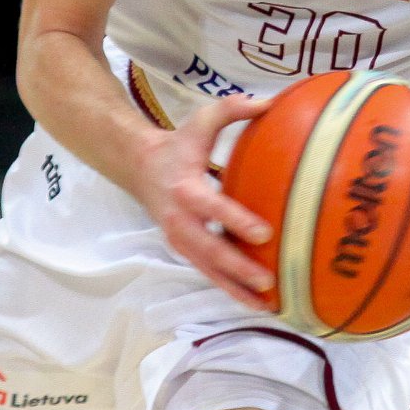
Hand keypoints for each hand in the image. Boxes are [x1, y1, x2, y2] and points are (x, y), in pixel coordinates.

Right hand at [133, 95, 274, 307]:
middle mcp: (180, 220)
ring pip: (208, 270)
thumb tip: (270, 103)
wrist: (139, 168)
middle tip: (267, 281)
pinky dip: (229, 288)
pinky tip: (255, 302)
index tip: (264, 233)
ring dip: (235, 289)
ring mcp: (180, 239)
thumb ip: (232, 109)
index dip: (236, 221)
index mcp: (185, 189)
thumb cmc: (179, 144)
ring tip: (266, 306)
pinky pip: (208, 272)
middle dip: (238, 268)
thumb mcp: (201, 122)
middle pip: (209, 251)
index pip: (212, 208)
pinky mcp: (184, 250)